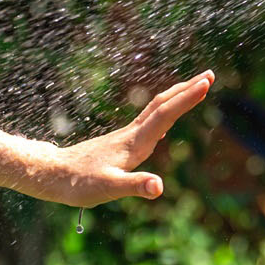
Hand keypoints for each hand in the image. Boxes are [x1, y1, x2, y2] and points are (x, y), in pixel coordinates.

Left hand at [34, 70, 214, 206]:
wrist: (54, 174)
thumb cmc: (80, 184)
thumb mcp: (109, 189)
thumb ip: (134, 186)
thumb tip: (159, 186)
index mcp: (134, 143)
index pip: (165, 115)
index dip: (187, 99)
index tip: (206, 83)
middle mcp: (132, 134)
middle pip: (162, 105)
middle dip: (186, 89)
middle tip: (210, 75)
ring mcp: (125, 136)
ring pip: (155, 110)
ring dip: (176, 97)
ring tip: (194, 87)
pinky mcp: (120, 142)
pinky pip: (148, 121)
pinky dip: (163, 112)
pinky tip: (165, 119)